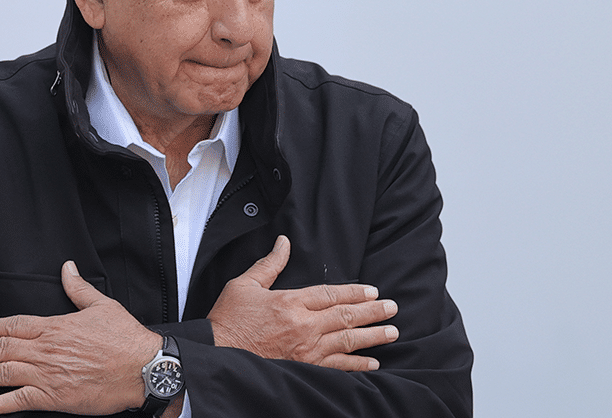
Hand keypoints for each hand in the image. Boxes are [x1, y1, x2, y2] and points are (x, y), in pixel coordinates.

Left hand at [0, 261, 160, 415]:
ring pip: (1, 373)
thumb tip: (67, 267)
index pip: (11, 325)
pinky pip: (18, 401)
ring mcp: (47, 374)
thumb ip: (78, 288)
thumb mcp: (102, 306)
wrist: (143, 368)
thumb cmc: (125, 337)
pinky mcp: (54, 397)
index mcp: (54, 326)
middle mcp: (45, 349)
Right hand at [207, 235, 398, 370]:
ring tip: (392, 332)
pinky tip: (372, 362)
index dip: (355, 293)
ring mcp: (305, 350)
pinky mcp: (303, 368)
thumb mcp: (244, 285)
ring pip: (347, 341)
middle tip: (393, 309)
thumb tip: (284, 243)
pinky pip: (337, 367)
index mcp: (290, 303)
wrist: (217, 355)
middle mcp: (303, 326)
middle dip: (373, 313)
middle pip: (345, 316)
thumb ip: (269, 264)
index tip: (373, 292)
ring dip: (372, 336)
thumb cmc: (228, 321)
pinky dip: (357, 365)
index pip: (331, 295)